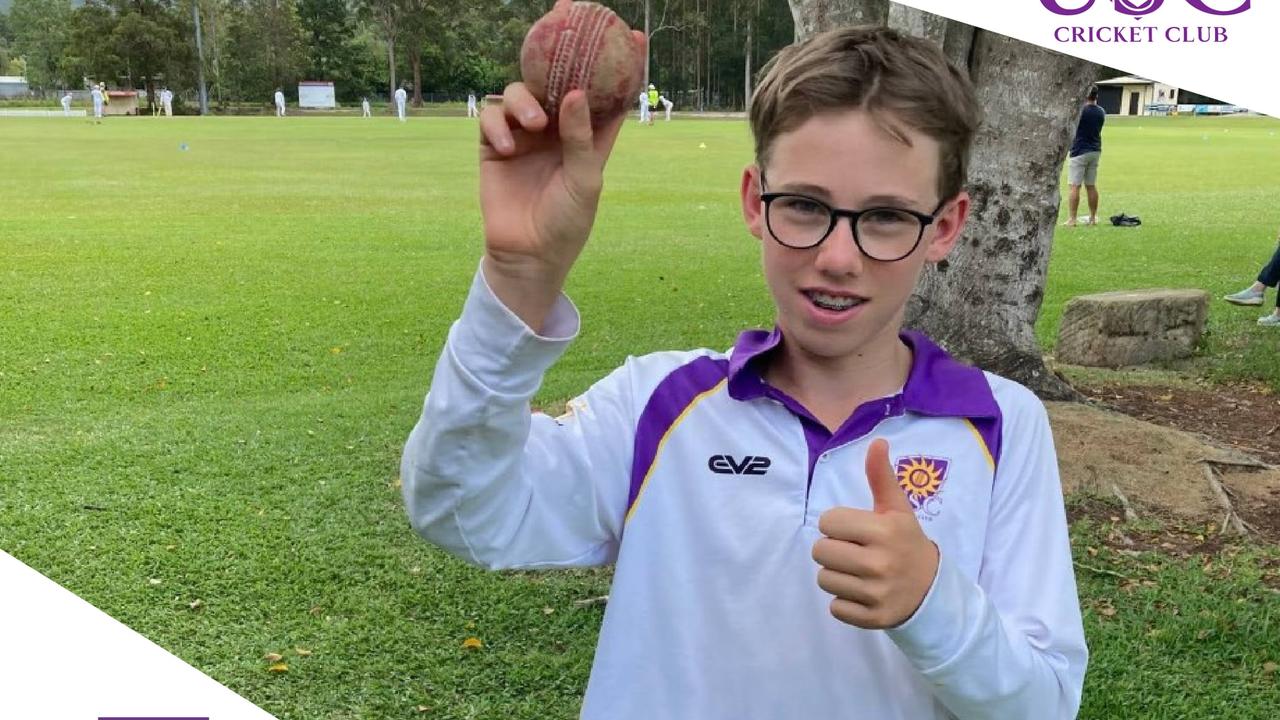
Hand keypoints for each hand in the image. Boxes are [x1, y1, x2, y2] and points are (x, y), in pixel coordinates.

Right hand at [477, 52, 640, 329]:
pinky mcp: (495, 147)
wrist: (529, 256)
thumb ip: (581, 137)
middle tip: (561, 23)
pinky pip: (492, 118)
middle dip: (559, 53)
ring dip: (525, 100)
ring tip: (535, 124)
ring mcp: (524, 136)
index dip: (619, 65)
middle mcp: (556, 130)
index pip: (605, 94)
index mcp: (587, 136)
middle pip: (557, 80)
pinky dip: (498, 125)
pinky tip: (508, 147)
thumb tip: (575, 93)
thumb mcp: (584, 180)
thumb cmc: (567, 222)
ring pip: (520, 93)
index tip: (632, 37)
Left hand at [812, 438, 939, 629]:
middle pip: (820, 551)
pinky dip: (845, 601)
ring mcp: (876, 593)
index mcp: (884, 531)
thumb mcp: (897, 509)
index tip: (855, 530)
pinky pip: (835, 607)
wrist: (932, 590)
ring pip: (824, 579)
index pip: (827, 522)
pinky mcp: (872, 618)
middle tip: (854, 551)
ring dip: (836, 575)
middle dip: (832, 549)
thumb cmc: (905, 541)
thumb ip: (881, 477)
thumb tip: (876, 441)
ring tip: (858, 572)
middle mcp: (880, 563)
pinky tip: (863, 593)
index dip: (837, 524)